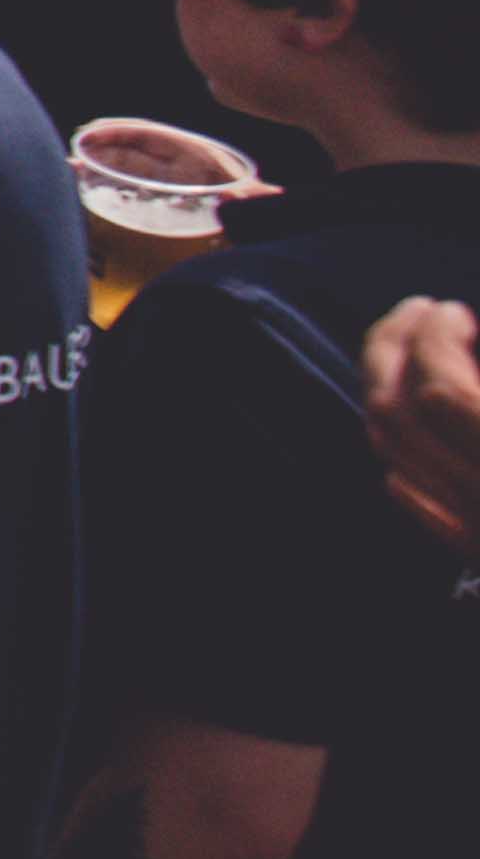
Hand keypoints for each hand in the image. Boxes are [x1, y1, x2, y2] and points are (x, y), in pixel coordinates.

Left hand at [369, 296, 479, 564]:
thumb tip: (462, 329)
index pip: (441, 389)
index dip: (437, 338)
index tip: (454, 310)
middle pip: (398, 414)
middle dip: (396, 348)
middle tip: (418, 310)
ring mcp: (474, 529)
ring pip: (394, 452)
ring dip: (387, 386)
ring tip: (406, 347)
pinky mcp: (475, 549)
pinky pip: (410, 493)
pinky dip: (397, 443)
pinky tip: (401, 413)